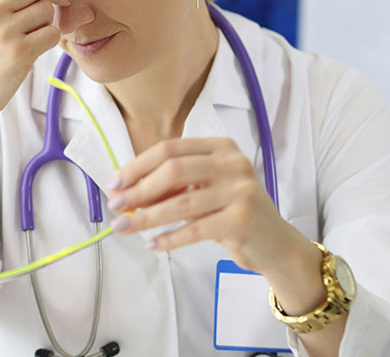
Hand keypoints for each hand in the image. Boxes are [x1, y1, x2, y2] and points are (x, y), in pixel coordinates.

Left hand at [107, 138, 306, 274]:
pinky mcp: (242, 219)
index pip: (170, 149)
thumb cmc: (232, 211)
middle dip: (138, 189)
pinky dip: (169, 238)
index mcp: (221, 146)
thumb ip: (174, 184)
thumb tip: (127, 191)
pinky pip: (194, 229)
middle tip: (116, 206)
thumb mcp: (206, 188)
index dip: (137, 165)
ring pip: (181, 202)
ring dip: (146, 217)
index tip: (115, 183)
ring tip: (123, 227)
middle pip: (173, 170)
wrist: (275, 242)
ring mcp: (240, 190)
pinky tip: (152, 243)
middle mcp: (233, 163)